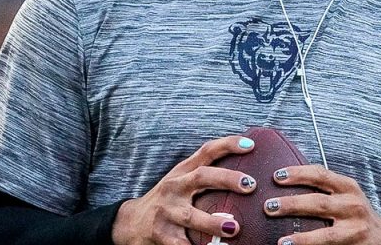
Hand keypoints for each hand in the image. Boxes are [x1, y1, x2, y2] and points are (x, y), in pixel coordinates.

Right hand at [112, 135, 257, 244]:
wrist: (130, 222)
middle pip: (201, 177)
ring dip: (213, 222)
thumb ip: (205, 174)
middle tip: (250, 185)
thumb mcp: (181, 181)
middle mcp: (174, 187)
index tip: (250, 145)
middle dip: (227, 179)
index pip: (206, 151)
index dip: (227, 145)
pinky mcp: (162, 235)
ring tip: (234, 228)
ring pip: (191, 216)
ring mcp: (167, 212)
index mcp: (182, 172)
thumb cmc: (167, 200)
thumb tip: (246, 168)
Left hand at [264, 165, 380, 244]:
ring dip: (301, 238)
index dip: (298, 174)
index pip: (321, 175)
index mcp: (348, 187)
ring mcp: (354, 230)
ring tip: (281, 240)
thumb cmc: (356, 214)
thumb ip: (324, 188)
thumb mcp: (346, 194)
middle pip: (318, 203)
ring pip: (325, 234)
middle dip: (292, 204)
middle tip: (269, 205)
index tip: (277, 176)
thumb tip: (283, 182)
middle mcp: (353, 206)